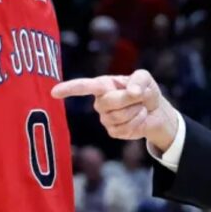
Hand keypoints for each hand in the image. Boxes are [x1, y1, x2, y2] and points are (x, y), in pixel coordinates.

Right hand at [52, 69, 179, 150]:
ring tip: (139, 107)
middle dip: (128, 99)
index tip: (54, 92)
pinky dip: (138, 122)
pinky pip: (124, 128)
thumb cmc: (145, 91)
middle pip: (108, 102)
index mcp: (102, 85)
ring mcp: (105, 119)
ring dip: (135, 110)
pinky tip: (139, 118)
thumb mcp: (145, 79)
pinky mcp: (113, 132)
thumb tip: (133, 91)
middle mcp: (100, 102)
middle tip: (140, 96)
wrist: (156, 111)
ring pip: (117, 117)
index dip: (69, 89)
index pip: (83, 87)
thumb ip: (139, 79)